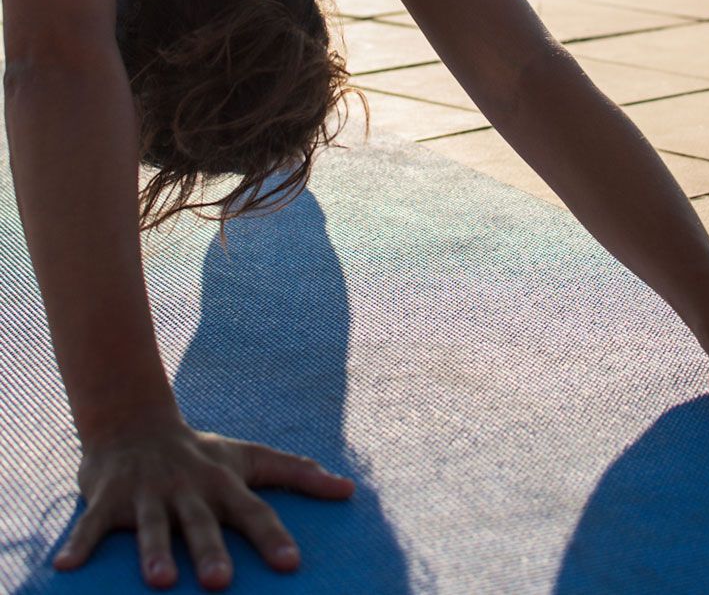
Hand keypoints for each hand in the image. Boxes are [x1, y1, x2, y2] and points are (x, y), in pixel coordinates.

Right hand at [53, 417, 354, 589]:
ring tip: (160, 582)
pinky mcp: (108, 498)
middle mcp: (187, 489)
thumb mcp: (247, 458)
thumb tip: (349, 491)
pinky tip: (66, 567)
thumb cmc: (200, 454)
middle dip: (211, 551)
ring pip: (150, 526)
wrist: (134, 421)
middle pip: (201, 524)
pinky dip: (80, 543)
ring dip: (153, 553)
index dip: (272, 537)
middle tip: (222, 582)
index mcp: (222, 483)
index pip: (253, 511)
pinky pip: (91, 525)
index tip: (292, 564)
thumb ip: (296, 474)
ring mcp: (147, 493)